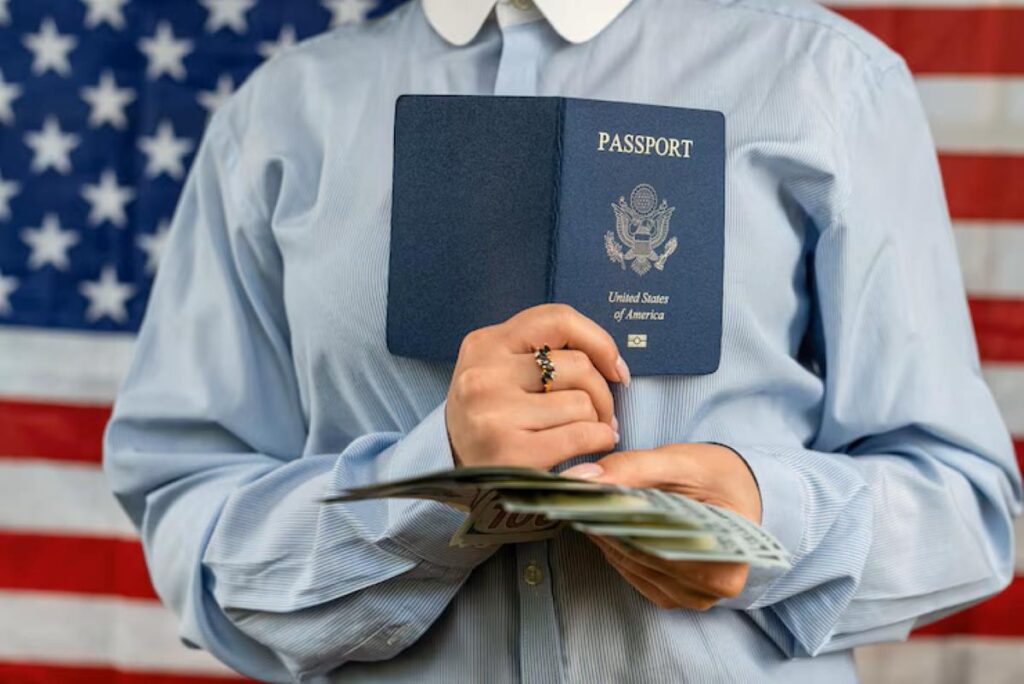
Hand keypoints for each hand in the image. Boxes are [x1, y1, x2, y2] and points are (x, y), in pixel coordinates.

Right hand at [446, 303, 630, 468]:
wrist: (452, 470)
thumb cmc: (490, 417)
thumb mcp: (500, 372)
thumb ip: (542, 354)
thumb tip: (611, 363)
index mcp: (485, 344)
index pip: (558, 319)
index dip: (599, 340)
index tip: (615, 367)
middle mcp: (484, 373)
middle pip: (578, 365)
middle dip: (603, 392)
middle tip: (605, 413)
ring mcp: (494, 412)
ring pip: (582, 403)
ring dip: (599, 421)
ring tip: (592, 432)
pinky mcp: (508, 451)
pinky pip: (579, 435)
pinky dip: (598, 440)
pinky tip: (593, 446)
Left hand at [563, 443, 761, 609]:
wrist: (735, 491)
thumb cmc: (715, 476)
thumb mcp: (680, 462)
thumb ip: (632, 467)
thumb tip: (581, 479)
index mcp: (729, 556)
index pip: (658, 541)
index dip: (617, 518)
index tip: (584, 498)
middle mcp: (713, 587)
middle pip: (642, 555)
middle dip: (606, 523)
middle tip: (576, 495)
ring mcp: (691, 597)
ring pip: (630, 565)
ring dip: (606, 535)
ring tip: (585, 504)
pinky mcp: (670, 595)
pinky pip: (630, 571)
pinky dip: (613, 546)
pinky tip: (602, 522)